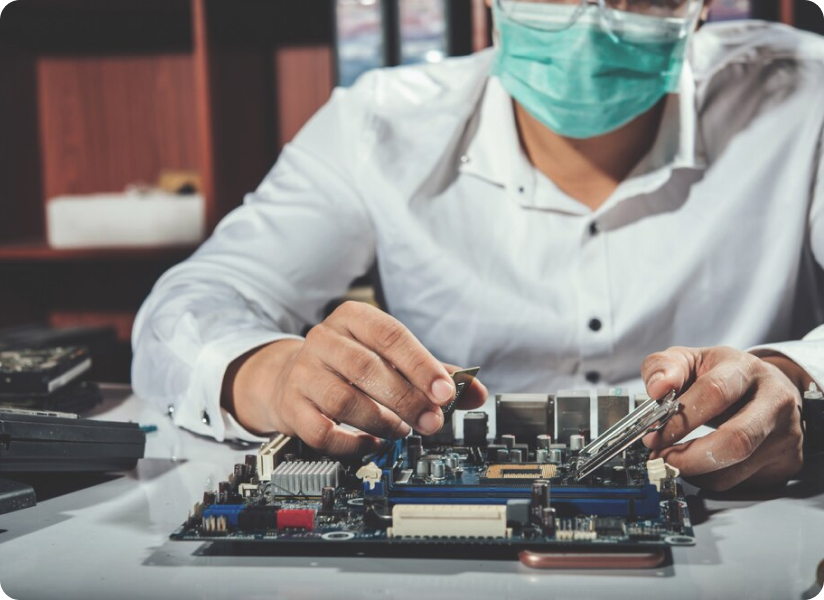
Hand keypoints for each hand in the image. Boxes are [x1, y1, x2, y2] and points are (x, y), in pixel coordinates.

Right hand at [222, 301, 486, 454]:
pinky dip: (352, 443)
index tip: (446, 393)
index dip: (421, 365)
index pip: (391, 335)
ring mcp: (303, 373)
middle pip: (367, 368)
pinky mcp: (291, 407)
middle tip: (432, 422)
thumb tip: (476, 392)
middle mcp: (324, 339)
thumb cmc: (352, 366)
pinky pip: (322, 431)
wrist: (292, 376)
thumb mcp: (391, 359)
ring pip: (344, 400)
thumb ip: (435, 373)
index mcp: (354, 318)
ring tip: (401, 430)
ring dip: (381, 421)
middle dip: (407, 399)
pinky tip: (371, 443)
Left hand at [641, 346, 805, 490]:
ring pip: (737, 468)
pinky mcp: (789, 460)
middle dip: (690, 457)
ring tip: (674, 461)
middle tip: (662, 459)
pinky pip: (742, 482)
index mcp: (745, 369)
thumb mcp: (690, 360)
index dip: (680, 419)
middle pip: (736, 440)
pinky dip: (711, 479)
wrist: (767, 385)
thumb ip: (665, 368)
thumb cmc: (722, 374)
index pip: (714, 393)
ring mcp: (786, 433)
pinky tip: (699, 465)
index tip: (653, 436)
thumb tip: (656, 389)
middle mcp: (774, 400)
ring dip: (696, 472)